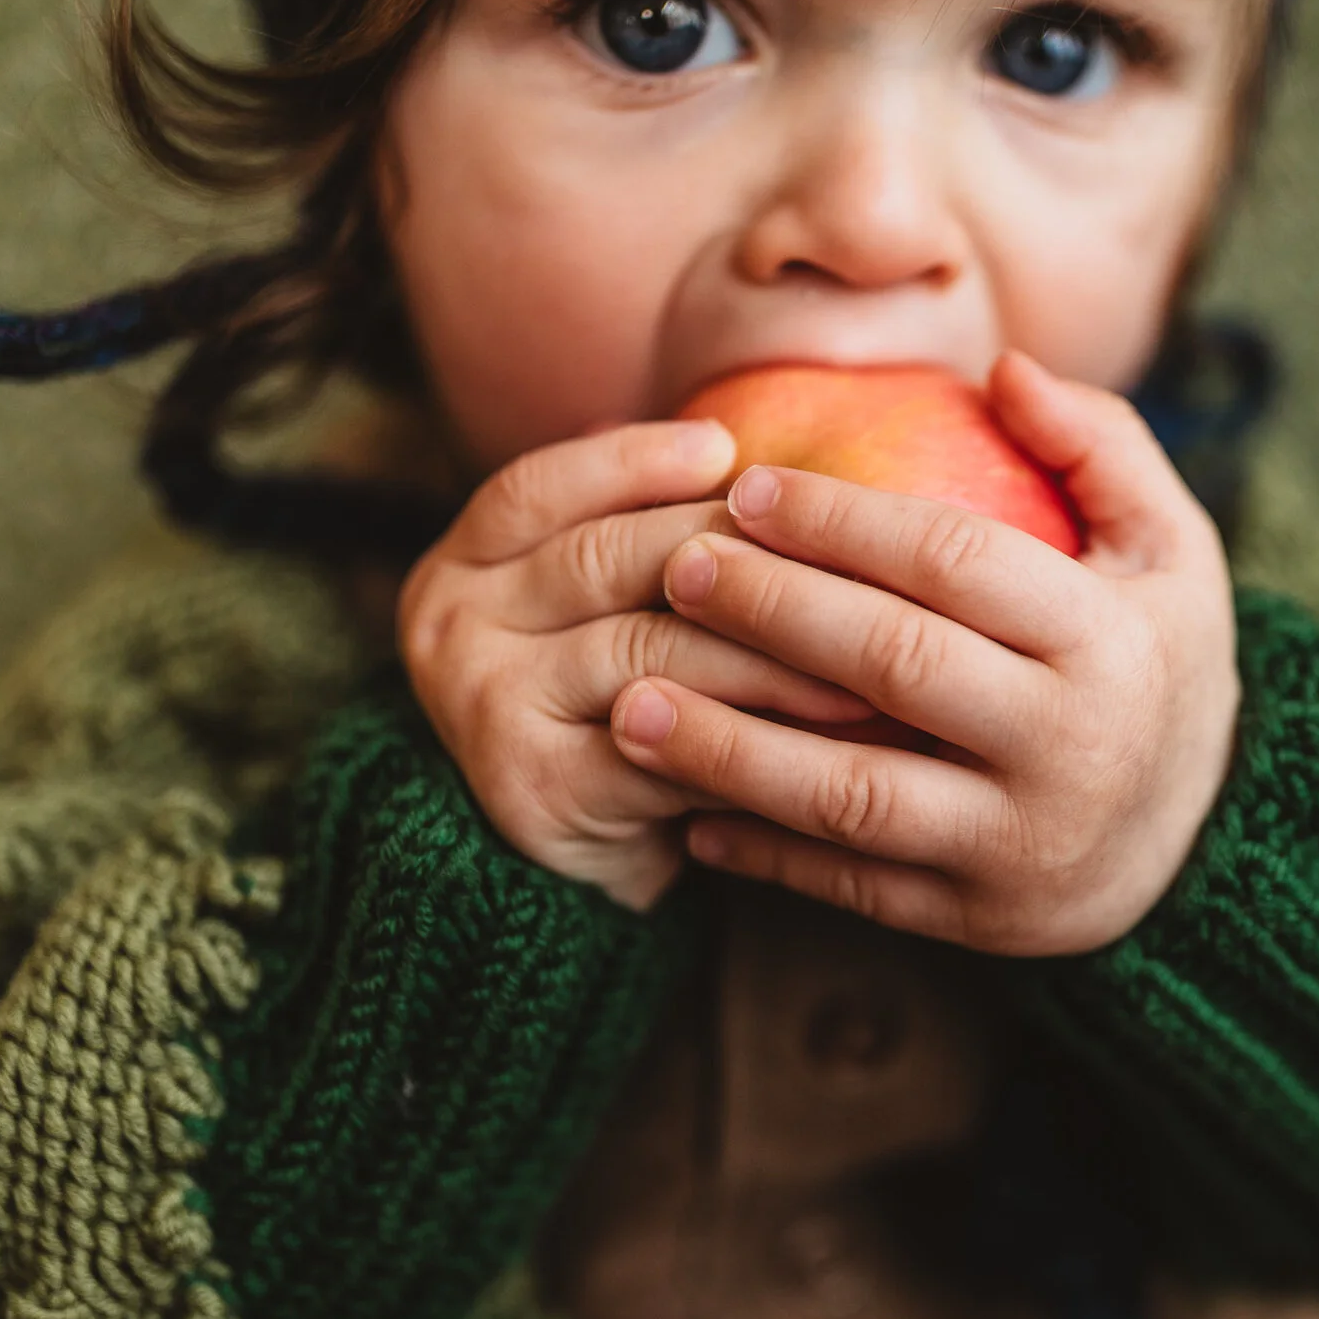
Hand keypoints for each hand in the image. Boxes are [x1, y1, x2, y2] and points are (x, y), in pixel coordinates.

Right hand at [399, 420, 873, 911]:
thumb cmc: (614, 714)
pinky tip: (832, 735)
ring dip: (771, 651)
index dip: (632, 461)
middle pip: (608, 559)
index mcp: (461, 564)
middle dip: (738, 556)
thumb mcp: (612, 614)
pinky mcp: (536, 787)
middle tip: (850, 558)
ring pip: (649, 648)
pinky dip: (756, 736)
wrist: (572, 869)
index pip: (540, 487)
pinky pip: (665, 743)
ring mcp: (484, 708)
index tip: (729, 449)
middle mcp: (452, 627)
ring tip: (866, 657)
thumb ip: (657, 544)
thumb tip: (786, 477)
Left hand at [609, 351, 1241, 956]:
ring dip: (730, 751)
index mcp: (1107, 640)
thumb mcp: (1171, 548)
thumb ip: (1101, 445)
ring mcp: (1017, 844)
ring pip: (852, 793)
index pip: (956, 561)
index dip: (842, 519)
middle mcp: (1067, 747)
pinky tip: (683, 809)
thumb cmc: (1158, 664)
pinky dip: (761, 851)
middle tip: (673, 570)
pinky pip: (850, 884)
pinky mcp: (975, 918)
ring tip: (632, 704)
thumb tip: (1001, 366)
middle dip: (768, 612)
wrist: (1200, 847)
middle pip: (892, 665)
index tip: (745, 487)